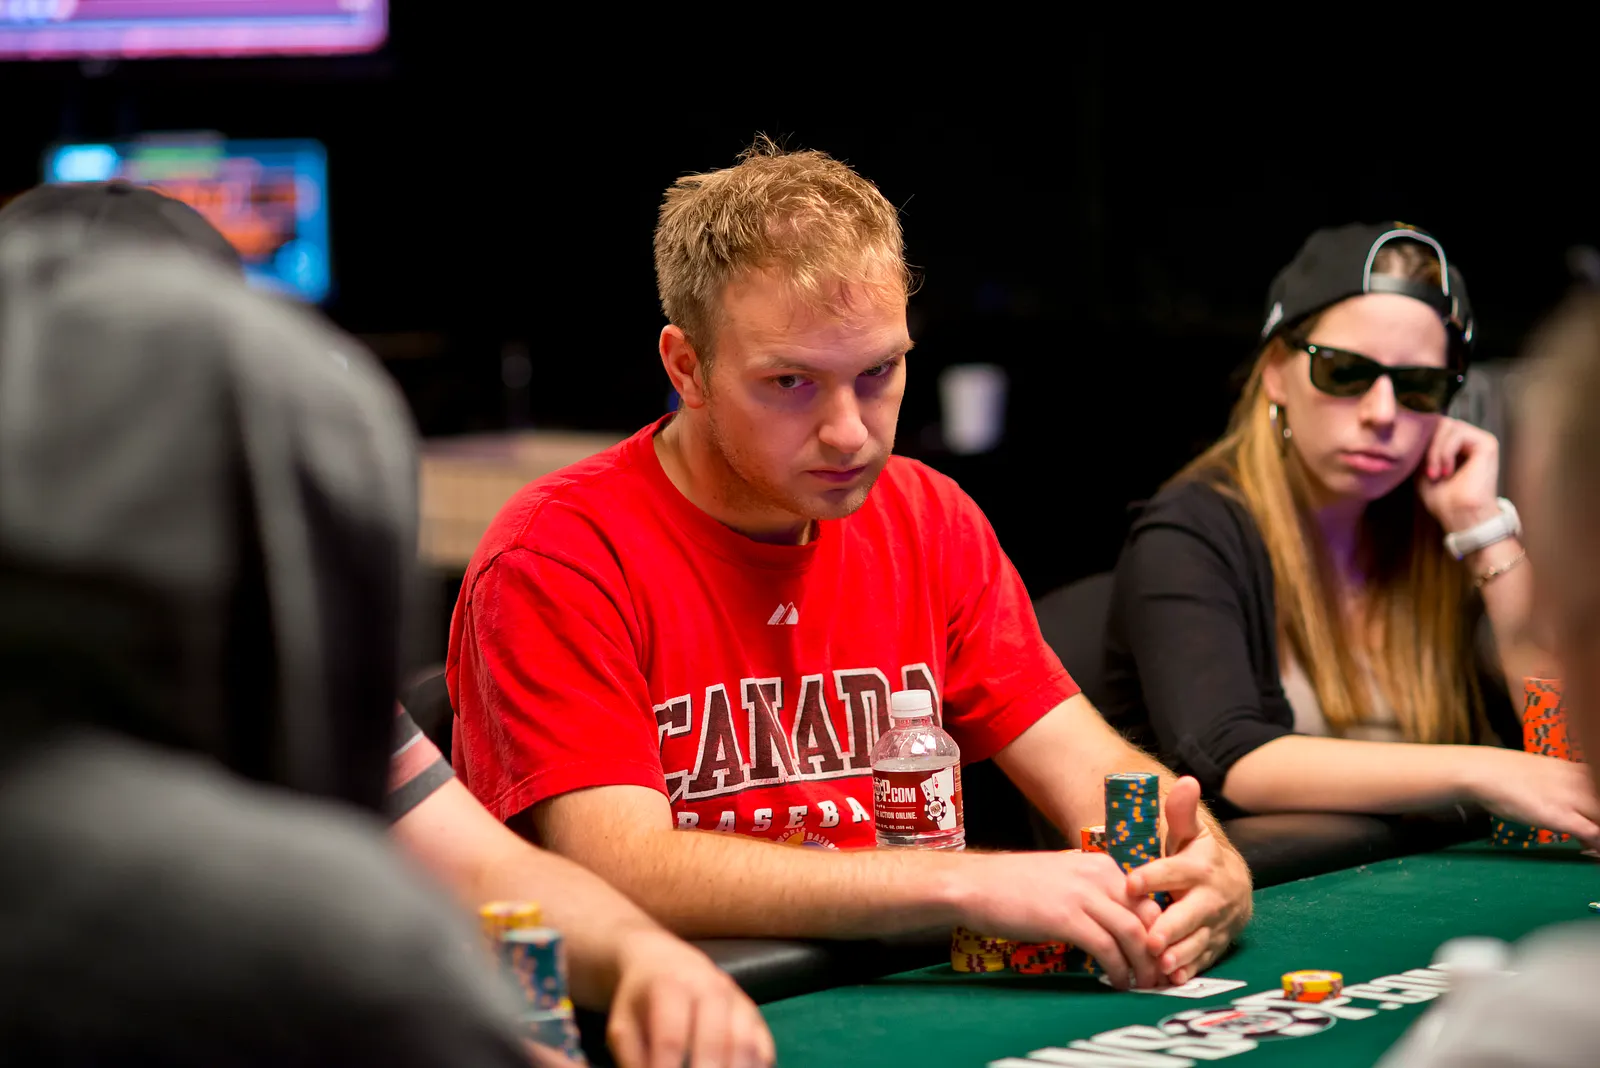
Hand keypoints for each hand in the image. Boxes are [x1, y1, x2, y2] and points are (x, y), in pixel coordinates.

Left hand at [606, 929, 774, 1067]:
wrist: (664, 961)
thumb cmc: (641, 1001)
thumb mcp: (623, 1025)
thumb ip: (632, 1060)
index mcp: (671, 986)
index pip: (671, 1037)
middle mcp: (710, 987)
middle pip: (714, 1039)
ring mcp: (736, 999)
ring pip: (745, 1042)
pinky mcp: (753, 1013)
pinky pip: (763, 1045)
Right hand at [959, 849, 1165, 989]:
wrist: (973, 884)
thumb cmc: (1012, 886)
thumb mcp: (1063, 878)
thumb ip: (1092, 893)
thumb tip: (1117, 923)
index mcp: (1100, 863)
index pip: (1147, 898)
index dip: (1160, 931)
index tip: (1161, 956)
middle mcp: (1098, 874)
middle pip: (1148, 916)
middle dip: (1159, 950)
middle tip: (1161, 976)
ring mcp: (1083, 895)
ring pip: (1134, 934)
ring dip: (1144, 966)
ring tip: (1144, 986)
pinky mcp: (1067, 918)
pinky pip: (1107, 949)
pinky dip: (1118, 970)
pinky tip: (1117, 983)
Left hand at [1125, 777, 1252, 984]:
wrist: (1235, 885)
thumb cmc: (1198, 856)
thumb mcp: (1191, 833)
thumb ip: (1181, 813)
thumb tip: (1186, 781)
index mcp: (1201, 865)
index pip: (1175, 870)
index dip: (1153, 876)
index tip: (1130, 883)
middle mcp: (1212, 896)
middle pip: (1191, 912)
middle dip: (1171, 926)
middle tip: (1150, 939)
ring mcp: (1216, 923)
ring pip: (1198, 940)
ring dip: (1180, 953)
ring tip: (1159, 964)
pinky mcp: (1217, 944)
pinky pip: (1204, 959)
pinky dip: (1190, 969)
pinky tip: (1173, 978)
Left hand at [1417, 418, 1502, 533]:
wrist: (1461, 517)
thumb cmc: (1443, 499)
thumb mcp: (1421, 468)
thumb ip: (1420, 447)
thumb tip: (1411, 428)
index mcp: (1455, 444)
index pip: (1432, 426)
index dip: (1419, 439)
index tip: (1413, 463)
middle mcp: (1469, 438)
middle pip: (1438, 423)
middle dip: (1426, 446)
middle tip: (1427, 472)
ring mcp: (1479, 439)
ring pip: (1446, 426)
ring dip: (1434, 451)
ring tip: (1436, 474)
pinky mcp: (1487, 442)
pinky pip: (1457, 433)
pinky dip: (1445, 452)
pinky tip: (1446, 471)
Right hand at [1464, 747, 1599, 849]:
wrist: (1482, 771)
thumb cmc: (1502, 775)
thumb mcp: (1537, 774)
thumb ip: (1555, 786)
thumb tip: (1561, 802)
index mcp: (1574, 771)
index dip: (1596, 808)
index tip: (1591, 820)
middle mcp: (1578, 783)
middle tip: (1594, 838)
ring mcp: (1571, 799)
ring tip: (1595, 847)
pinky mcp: (1560, 816)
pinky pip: (1593, 832)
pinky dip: (1597, 844)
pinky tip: (1592, 851)